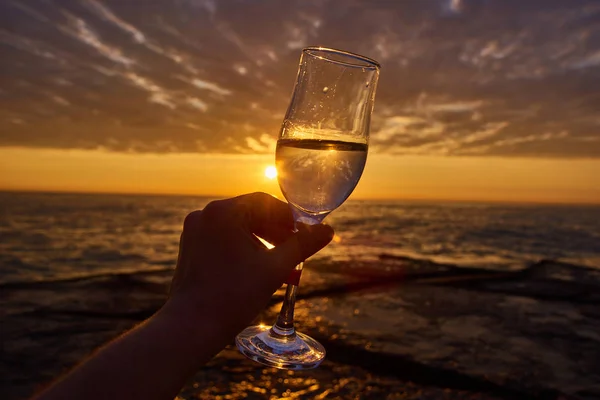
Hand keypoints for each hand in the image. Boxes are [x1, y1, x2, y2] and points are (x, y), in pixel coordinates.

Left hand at [165, 192, 333, 341]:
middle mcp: (205, 215)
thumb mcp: (275, 268)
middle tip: (296, 249)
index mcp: (223, 212)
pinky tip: (259, 269)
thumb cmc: (233, 296)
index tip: (306, 233)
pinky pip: (223, 240)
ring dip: (262, 242)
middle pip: (250, 214)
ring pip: (237, 228)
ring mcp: (195, 232)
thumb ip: (303, 245)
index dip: (289, 217)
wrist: (191, 327)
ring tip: (282, 264)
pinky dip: (244, 249)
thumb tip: (328, 230)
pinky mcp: (190, 248)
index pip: (264, 202)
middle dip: (276, 232)